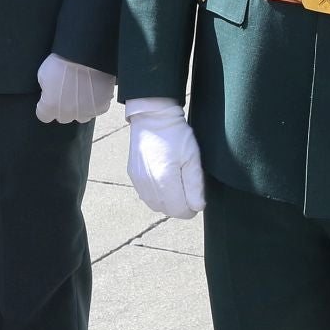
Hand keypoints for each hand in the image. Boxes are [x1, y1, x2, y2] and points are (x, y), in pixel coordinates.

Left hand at [34, 54, 114, 123]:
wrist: (86, 56)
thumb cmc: (61, 62)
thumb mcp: (43, 74)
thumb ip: (45, 89)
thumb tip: (49, 93)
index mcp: (50, 106)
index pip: (44, 116)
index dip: (45, 107)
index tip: (49, 99)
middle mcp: (67, 113)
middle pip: (63, 117)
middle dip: (63, 107)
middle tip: (67, 92)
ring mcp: (85, 111)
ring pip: (81, 116)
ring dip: (80, 107)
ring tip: (82, 91)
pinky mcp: (101, 107)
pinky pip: (97, 109)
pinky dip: (95, 102)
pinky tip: (94, 91)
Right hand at [124, 98, 205, 218]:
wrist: (152, 117)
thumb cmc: (176, 135)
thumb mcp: (193, 158)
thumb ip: (195, 186)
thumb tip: (197, 207)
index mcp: (165, 180)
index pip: (180, 211)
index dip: (192, 208)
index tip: (196, 197)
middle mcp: (148, 184)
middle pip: (168, 210)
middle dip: (180, 205)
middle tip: (188, 189)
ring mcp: (138, 181)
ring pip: (156, 206)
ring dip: (167, 202)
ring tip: (175, 184)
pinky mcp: (133, 176)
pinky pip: (146, 196)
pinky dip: (156, 194)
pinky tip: (163, 179)